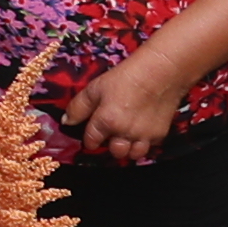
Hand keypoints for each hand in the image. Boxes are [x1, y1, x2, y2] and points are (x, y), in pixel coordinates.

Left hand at [64, 48, 195, 166]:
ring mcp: (143, 136)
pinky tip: (141, 129)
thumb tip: (66, 122)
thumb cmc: (126, 77)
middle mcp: (124, 133)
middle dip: (111, 146)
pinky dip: (144, 142)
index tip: (93, 134)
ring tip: (127, 137)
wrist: (161, 71)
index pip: (92, 141)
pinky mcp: (160, 134)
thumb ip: (78, 107)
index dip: (90, 138)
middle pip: (114, 152)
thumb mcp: (96, 87)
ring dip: (128, 149)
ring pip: (133, 155)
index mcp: (106, 122)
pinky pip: (149, 147)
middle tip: (111, 134)